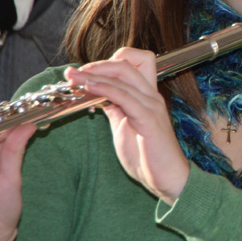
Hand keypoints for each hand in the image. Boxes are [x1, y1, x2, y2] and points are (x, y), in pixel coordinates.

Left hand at [67, 48, 189, 205]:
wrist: (167, 178)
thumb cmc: (148, 157)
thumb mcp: (125, 127)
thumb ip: (116, 109)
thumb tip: (99, 96)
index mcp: (147, 96)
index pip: (134, 62)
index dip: (108, 62)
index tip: (85, 73)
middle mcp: (151, 95)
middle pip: (127, 62)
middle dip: (97, 64)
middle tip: (74, 73)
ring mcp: (151, 105)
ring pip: (123, 75)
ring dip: (94, 74)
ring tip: (74, 78)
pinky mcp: (148, 118)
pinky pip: (124, 96)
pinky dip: (104, 89)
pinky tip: (88, 89)